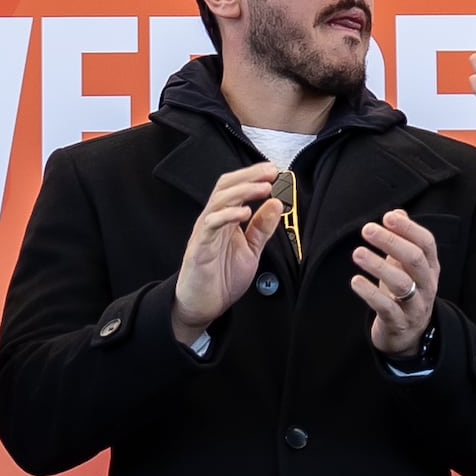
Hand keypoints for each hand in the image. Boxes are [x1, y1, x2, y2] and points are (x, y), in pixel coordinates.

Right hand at [172, 162, 276, 334]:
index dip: (253, 176)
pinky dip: (226, 216)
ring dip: (242, 191)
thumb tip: (275, 204)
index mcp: (225, 220)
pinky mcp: (199, 248)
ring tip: (263, 188)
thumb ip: (262, 228)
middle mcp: (213, 221)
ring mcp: (205, 233)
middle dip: (248, 176)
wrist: (203, 305)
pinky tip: (243, 212)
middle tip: (270, 172)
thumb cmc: (222, 278)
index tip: (273, 171)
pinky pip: (210, 225)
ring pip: (219, 201)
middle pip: (225, 187)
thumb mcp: (251, 250)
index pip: (236, 188)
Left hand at [352, 206, 442, 357]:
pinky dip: (370, 293)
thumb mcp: (406, 266)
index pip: (426, 243)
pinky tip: (355, 281)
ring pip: (402, 283)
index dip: (408, 228)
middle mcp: (427, 285)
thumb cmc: (404, 294)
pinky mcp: (399, 323)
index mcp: (430, 268)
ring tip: (357, 253)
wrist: (407, 336)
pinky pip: (386, 307)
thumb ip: (403, 239)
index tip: (388, 216)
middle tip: (368, 229)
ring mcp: (415, 306)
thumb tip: (397, 212)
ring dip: (378, 265)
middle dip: (391, 242)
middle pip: (415, 259)